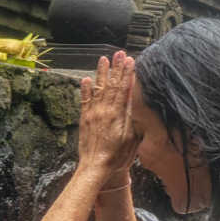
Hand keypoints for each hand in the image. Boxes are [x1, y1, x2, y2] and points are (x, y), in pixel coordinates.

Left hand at [79, 51, 137, 182]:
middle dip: (116, 68)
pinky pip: (85, 100)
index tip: (130, 60)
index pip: (123, 88)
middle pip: (112, 84)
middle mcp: (103, 110)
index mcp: (117, 114)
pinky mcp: (85, 119)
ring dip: (101, 73)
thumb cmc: (117, 156)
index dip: (127, 73)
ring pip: (98, 88)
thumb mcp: (132, 137)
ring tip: (104, 59)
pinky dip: (85, 89)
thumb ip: (132, 117)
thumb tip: (135, 99)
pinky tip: (86, 79)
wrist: (95, 167)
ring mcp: (92, 113)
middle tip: (119, 53)